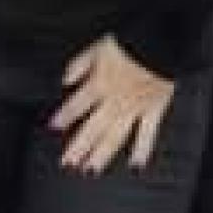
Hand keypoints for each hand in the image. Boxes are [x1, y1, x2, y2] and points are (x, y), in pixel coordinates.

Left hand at [50, 35, 175, 172]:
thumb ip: (78, 65)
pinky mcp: (155, 110)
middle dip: (78, 147)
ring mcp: (135, 109)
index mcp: (99, 84)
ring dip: (102, 155)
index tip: (53, 128)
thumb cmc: (129, 42)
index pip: (76, 105)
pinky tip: (135, 165)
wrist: (159, 43)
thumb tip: (65, 81)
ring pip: (116, 137)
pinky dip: (142, 150)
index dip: (63, 116)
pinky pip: (148, 135)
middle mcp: (115, 101)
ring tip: (90, 170)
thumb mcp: (96, 47)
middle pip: (93, 129)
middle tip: (67, 163)